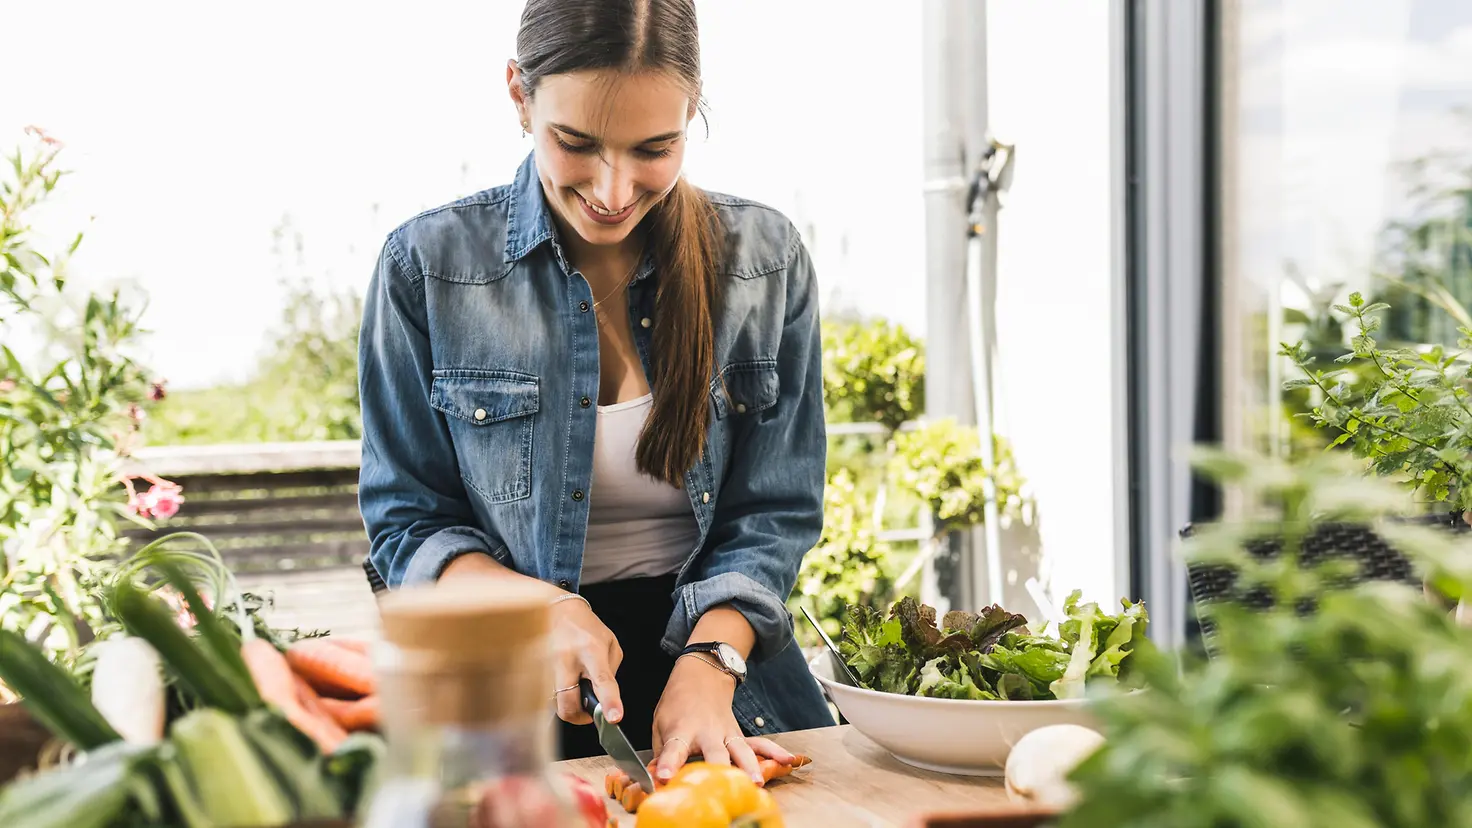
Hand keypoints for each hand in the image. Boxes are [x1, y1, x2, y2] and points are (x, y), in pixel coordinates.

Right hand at [551, 596, 624, 725]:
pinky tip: (563, 677)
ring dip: (569, 700)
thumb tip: (604, 699)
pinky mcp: (534, 670)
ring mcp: (547, 665)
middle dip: (579, 716)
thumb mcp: (610, 644)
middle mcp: (567, 659)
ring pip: (556, 701)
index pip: (602, 680)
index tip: (613, 718)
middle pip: (568, 703)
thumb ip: (611, 672)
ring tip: (574, 682)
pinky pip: (547, 694)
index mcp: (591, 650)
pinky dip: (558, 693)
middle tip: (587, 710)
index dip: (609, 702)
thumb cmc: (586, 627)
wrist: (557, 609)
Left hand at [651, 655, 794, 784]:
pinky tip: (788, 760)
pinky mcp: (739, 734)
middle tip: (721, 786)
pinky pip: (759, 743)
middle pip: (714, 752)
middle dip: (718, 768)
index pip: (673, 749)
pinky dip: (774, 752)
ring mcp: (726, 733)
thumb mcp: (660, 725)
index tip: (665, 777)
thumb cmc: (677, 704)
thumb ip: (662, 755)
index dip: (669, 764)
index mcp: (681, 730)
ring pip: (741, 750)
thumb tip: (658, 781)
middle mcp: (706, 732)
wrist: (701, 675)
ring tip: (756, 783)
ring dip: (750, 766)